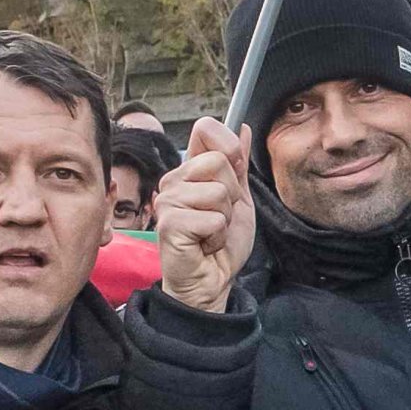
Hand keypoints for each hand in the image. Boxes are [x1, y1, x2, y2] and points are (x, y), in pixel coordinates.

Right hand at [152, 120, 255, 310]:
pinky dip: (217, 236)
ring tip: (211, 233)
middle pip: (219, 161)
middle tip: (219, 217)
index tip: (235, 170)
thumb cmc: (221, 244)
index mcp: (190, 169)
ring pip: (217, 192)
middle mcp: (174, 180)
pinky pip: (213, 219)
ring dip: (225, 219)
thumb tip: (242, 128)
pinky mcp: (169, 223)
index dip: (229, 145)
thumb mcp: (238, 199)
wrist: (212, 281)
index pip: (205, 128)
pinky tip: (204, 245)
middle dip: (232, 194)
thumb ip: (239, 165)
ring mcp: (168, 201)